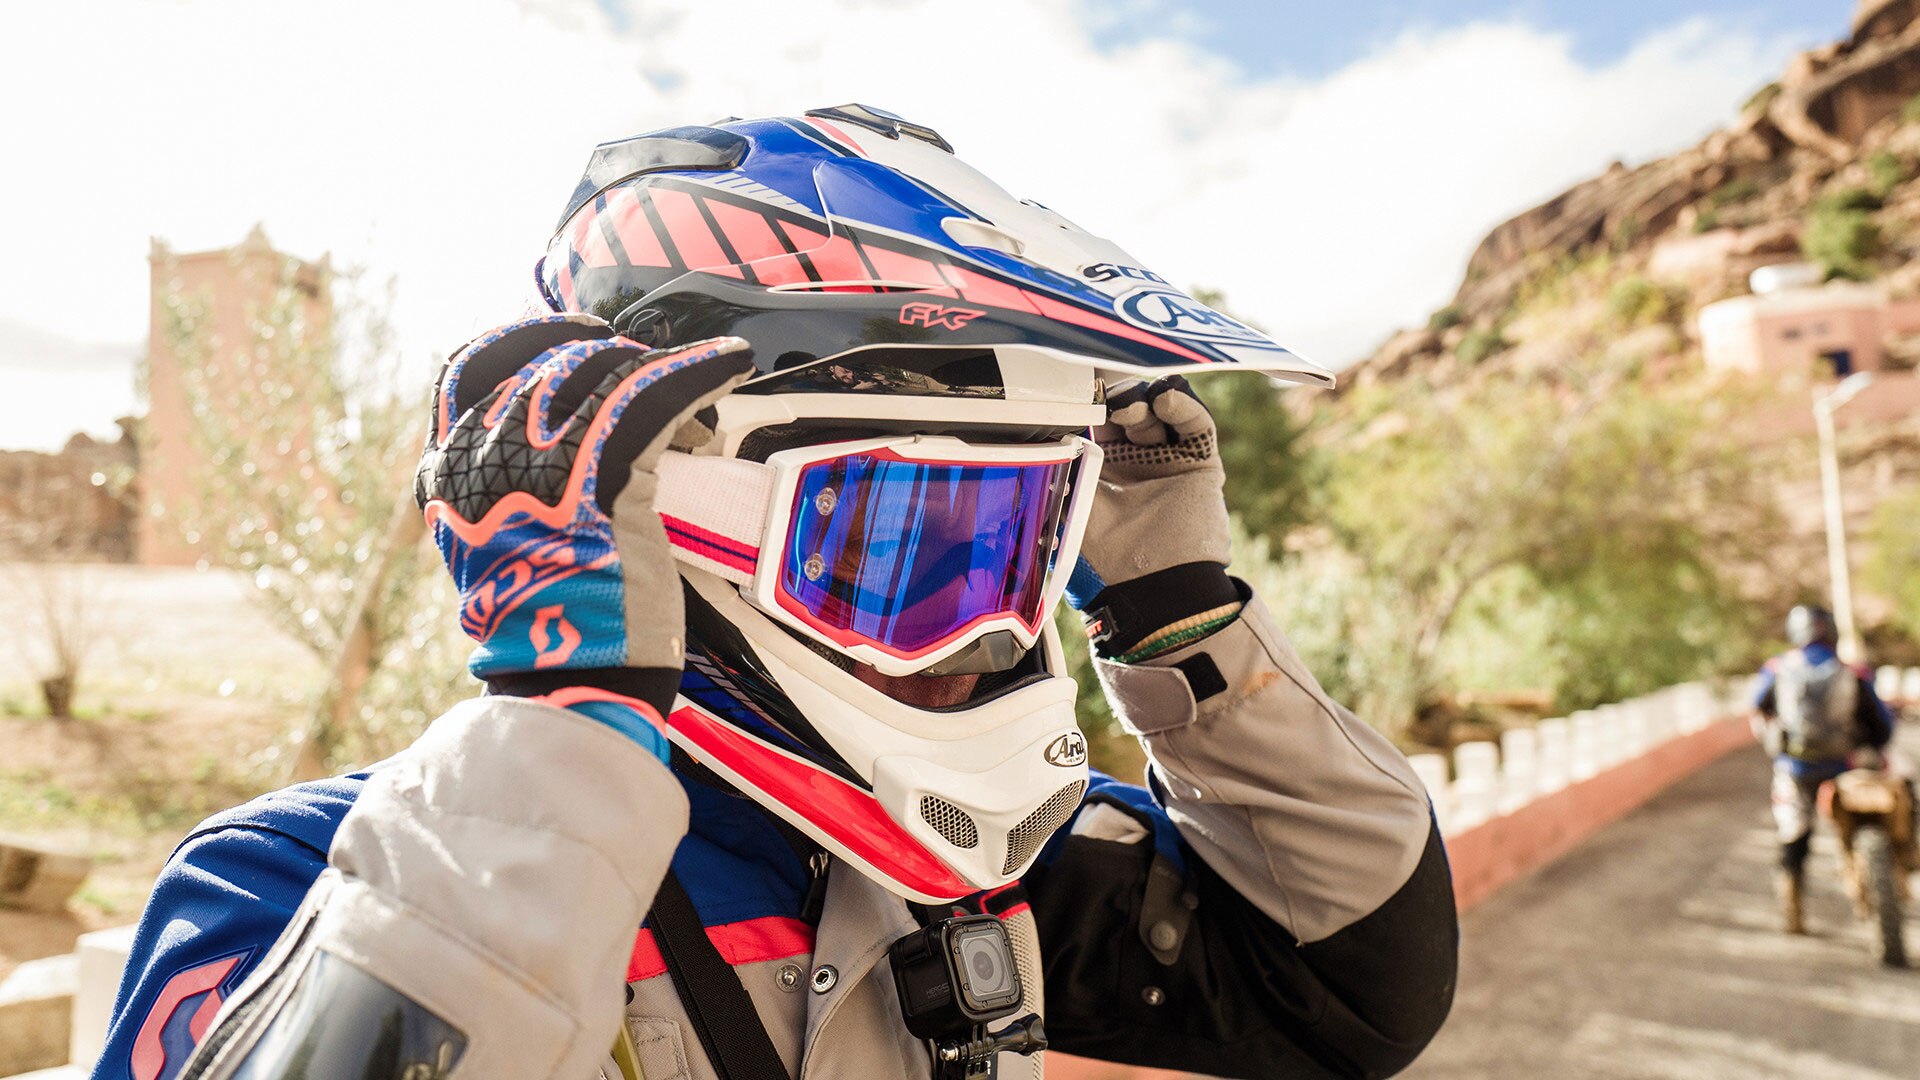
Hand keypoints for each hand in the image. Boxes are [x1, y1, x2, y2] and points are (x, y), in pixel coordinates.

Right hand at [415, 313, 753, 718]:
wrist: (571, 684)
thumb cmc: (555, 622)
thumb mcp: (505, 541)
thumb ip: (513, 481)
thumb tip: (560, 424)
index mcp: (447, 472)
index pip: (468, 366)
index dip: (525, 338)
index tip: (575, 337)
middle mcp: (482, 459)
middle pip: (545, 363)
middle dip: (605, 357)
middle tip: (651, 367)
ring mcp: (539, 465)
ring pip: (598, 374)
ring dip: (652, 365)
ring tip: (697, 373)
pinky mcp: (603, 479)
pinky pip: (653, 398)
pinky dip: (697, 370)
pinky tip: (730, 360)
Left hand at [1069, 375, 1239, 661]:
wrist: (1154, 590)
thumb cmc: (1105, 560)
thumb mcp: (1068, 507)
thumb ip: (1054, 471)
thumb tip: (1031, 438)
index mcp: (1105, 472)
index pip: (1099, 422)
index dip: (1091, 403)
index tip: (1081, 386)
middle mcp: (1138, 464)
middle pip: (1131, 410)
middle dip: (1119, 398)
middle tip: (1111, 396)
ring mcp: (1171, 463)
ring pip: (1162, 412)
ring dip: (1147, 398)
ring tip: (1137, 402)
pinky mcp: (1202, 466)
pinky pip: (1197, 425)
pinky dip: (1184, 406)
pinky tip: (1167, 400)